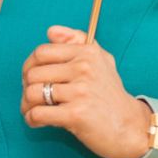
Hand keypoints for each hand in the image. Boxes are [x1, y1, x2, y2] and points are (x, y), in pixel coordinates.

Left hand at [21, 25, 151, 157]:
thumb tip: (51, 30)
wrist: (130, 126)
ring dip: (26, 106)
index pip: (41, 52)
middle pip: (33, 74)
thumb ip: (77, 41)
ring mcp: (80, 91)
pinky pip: (38, 113)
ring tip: (33, 111)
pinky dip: (32, 119)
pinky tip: (38, 122)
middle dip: (26, 88)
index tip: (32, 78)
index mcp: (87, 52)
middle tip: (32, 99)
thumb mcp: (101, 60)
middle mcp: (84, 68)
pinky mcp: (76, 114)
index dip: (29, 66)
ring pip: (32, 93)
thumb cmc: (109, 95)